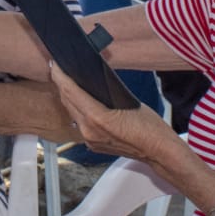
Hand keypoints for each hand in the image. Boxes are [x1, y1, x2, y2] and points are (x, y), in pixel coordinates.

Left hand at [49, 61, 171, 161]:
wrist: (159, 152)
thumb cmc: (150, 126)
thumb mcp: (129, 101)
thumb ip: (107, 93)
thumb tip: (94, 80)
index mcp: (97, 118)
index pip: (71, 92)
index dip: (60, 76)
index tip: (55, 64)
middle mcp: (88, 130)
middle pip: (67, 101)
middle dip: (61, 83)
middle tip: (58, 67)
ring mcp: (89, 139)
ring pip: (71, 112)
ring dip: (67, 96)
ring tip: (66, 80)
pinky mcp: (93, 144)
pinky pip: (79, 122)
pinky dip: (76, 108)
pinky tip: (78, 99)